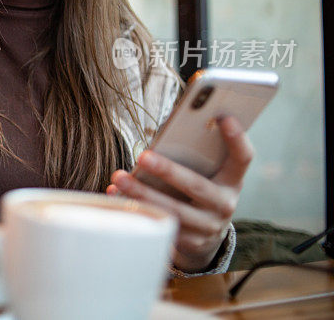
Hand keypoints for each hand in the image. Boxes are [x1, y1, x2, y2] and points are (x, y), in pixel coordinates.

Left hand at [107, 116, 252, 272]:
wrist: (207, 236)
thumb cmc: (199, 191)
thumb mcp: (207, 175)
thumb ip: (194, 159)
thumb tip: (163, 137)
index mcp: (232, 181)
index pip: (243, 158)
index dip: (236, 138)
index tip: (224, 117)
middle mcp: (224, 205)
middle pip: (196, 185)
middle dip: (167, 170)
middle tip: (143, 156)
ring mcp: (207, 227)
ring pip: (172, 209)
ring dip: (142, 193)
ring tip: (119, 177)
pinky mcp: (188, 242)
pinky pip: (159, 223)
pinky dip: (136, 208)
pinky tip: (116, 195)